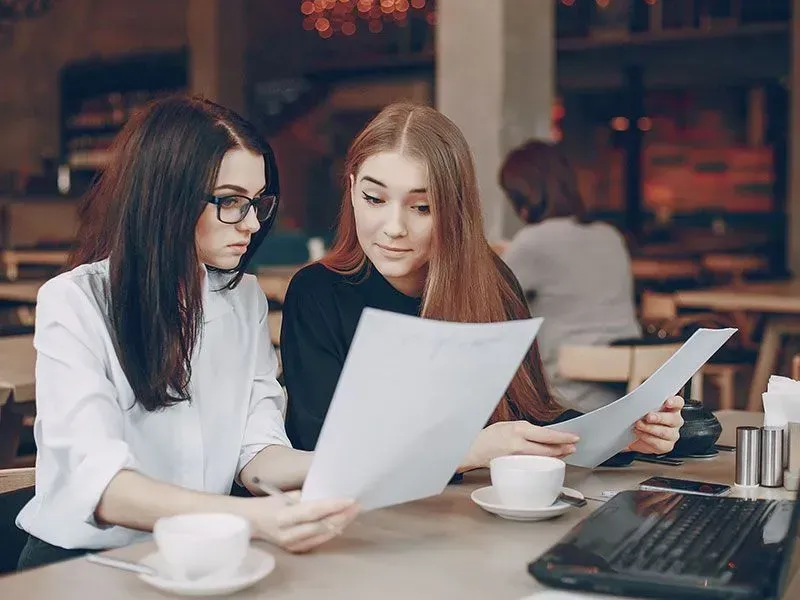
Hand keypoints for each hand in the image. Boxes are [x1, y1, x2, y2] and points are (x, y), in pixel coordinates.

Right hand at [243, 493, 359, 552]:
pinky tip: (342, 523)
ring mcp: (291, 545)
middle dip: (342, 516)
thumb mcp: (285, 495)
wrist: (250, 523)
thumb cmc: (269, 504)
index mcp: (283, 516)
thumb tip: (330, 491)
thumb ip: (307, 496)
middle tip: (357, 505)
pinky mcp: (295, 551)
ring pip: (322, 535)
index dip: (333, 506)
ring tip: (353, 512)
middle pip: (321, 526)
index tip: (350, 499)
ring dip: (340, 524)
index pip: (313, 511)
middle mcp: (287, 533)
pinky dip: (331, 531)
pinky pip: (318, 542)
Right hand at [462, 420, 579, 469]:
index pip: (546, 435)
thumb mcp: (509, 425)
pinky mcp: (515, 467)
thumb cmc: (490, 435)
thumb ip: (526, 430)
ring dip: (556, 456)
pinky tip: (549, 460)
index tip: (574, 438)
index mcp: (518, 430)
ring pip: (543, 458)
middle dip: (563, 449)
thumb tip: (546, 435)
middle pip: (548, 449)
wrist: (473, 448)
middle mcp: (518, 444)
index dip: (563, 437)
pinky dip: (544, 461)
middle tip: (573, 447)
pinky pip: (534, 464)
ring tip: (565, 452)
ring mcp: (517, 458)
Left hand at [627, 396, 684, 454]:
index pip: (678, 403)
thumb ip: (644, 402)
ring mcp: (672, 434)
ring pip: (666, 432)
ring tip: (638, 425)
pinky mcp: (666, 446)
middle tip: (648, 417)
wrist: (632, 434)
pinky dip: (647, 438)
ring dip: (650, 428)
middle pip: (673, 419)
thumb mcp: (640, 406)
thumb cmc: (639, 417)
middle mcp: (674, 420)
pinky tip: (639, 433)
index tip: (667, 402)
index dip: (674, 402)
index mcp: (671, 407)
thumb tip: (638, 400)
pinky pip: (660, 444)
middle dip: (659, 418)